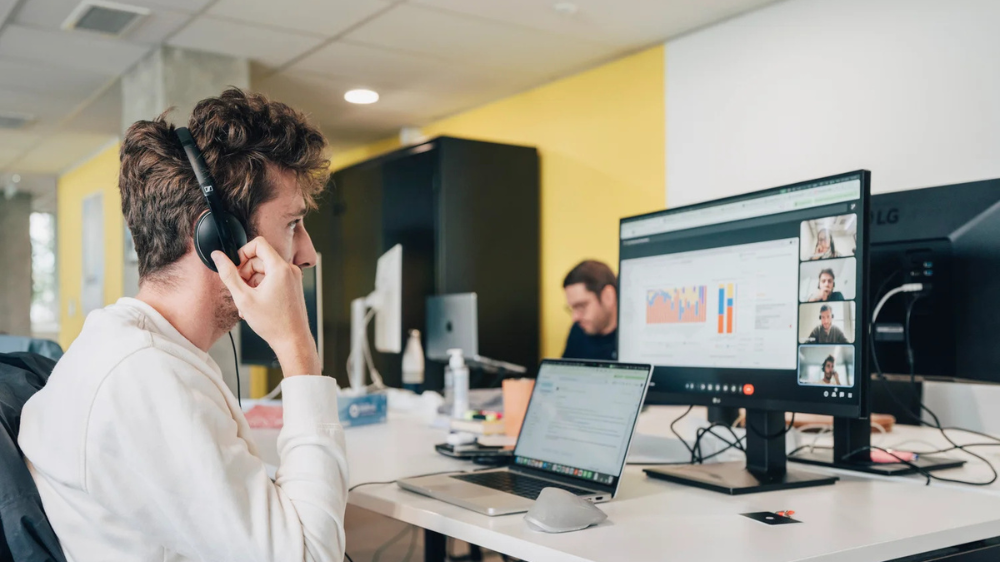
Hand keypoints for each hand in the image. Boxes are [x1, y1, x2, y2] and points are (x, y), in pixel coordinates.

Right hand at [212, 237, 319, 376]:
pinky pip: (273, 279)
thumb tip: (218, 257)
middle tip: (239, 289)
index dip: (242, 253)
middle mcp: (290, 269)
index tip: (235, 267)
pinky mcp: (293, 286)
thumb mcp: (244, 298)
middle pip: (260, 258)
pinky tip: (255, 304)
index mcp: (280, 268)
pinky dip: (261, 287)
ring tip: (246, 301)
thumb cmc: (273, 323)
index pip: (258, 244)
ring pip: (265, 270)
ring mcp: (293, 278)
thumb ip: (228, 274)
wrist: (293, 340)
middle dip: (245, 271)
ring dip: (252, 282)